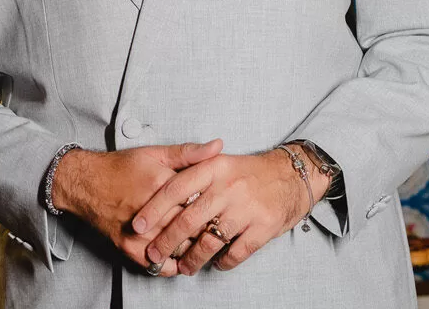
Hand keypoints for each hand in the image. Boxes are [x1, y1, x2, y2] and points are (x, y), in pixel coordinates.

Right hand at [51, 139, 222, 275]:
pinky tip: (182, 255)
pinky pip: (161, 265)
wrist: (85, 184)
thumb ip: (189, 152)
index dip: (217, 208)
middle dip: (209, 230)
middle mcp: (152, 211)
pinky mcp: (130, 248)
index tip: (225, 208)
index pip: (201, 204)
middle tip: (220, 228)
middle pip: (194, 229)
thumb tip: (219, 145)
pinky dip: (175, 264)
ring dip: (194, 249)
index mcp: (161, 185)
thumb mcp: (155, 153)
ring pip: (180, 250)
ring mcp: (140, 233)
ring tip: (204, 243)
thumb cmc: (121, 167)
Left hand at [132, 149, 319, 274]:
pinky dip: (224, 262)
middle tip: (153, 254)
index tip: (137, 225)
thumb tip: (159, 186)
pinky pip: (236, 252)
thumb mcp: (219, 161)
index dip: (153, 209)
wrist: (292, 175)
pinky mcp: (263, 227)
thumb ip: (192, 168)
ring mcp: (246, 209)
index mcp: (212, 168)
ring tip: (184, 267)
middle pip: (188, 220)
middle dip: (166, 241)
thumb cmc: (248, 172)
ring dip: (193, 258)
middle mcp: (227, 187)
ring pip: (210, 241)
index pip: (175, 189)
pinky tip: (216, 264)